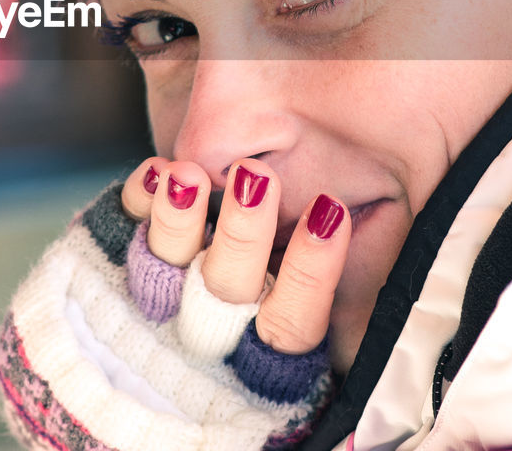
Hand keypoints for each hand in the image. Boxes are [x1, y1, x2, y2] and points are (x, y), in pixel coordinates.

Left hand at [121, 157, 350, 354]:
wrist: (203, 299)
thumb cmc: (285, 294)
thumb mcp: (346, 283)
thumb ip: (365, 282)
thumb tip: (390, 280)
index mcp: (274, 340)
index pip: (295, 321)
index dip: (311, 272)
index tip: (327, 213)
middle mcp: (217, 322)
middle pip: (227, 289)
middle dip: (242, 234)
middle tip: (256, 178)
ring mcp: (166, 291)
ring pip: (166, 263)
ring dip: (177, 218)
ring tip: (186, 174)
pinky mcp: (128, 259)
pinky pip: (122, 232)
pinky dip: (136, 201)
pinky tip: (155, 172)